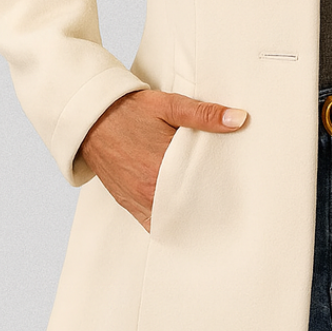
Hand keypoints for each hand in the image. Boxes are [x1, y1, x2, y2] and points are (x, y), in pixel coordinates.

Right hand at [78, 89, 248, 231]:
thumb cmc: (132, 110)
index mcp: (162, 168)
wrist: (92, 118)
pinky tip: (186, 219)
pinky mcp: (128, 204)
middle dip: (209, 206)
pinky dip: (170, 223)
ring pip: (173, 220)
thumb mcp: (170, 105)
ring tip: (212, 210)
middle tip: (231, 202)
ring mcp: (137, 201)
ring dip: (191, 216)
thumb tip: (239, 119)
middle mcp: (148, 192)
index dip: (222, 191)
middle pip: (190, 208)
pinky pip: (153, 224)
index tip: (238, 190)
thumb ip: (205, 114)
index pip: (202, 189)